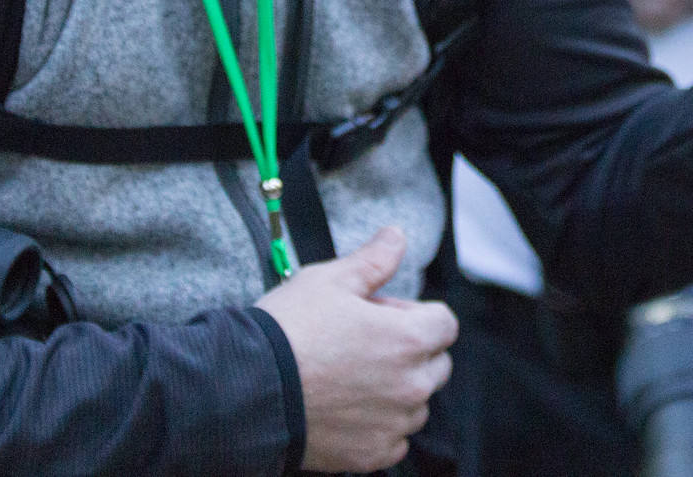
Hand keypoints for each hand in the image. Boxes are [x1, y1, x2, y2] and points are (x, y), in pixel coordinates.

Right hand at [254, 227, 456, 472]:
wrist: (247, 391)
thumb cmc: (288, 332)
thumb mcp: (330, 280)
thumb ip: (374, 260)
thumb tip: (396, 237)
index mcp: (409, 339)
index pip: (445, 324)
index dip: (414, 314)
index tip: (383, 315)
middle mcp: (411, 385)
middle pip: (436, 364)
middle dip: (411, 351)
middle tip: (364, 343)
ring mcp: (392, 424)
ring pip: (416, 404)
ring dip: (396, 390)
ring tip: (351, 377)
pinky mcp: (370, 455)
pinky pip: (394, 441)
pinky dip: (379, 427)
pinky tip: (347, 410)